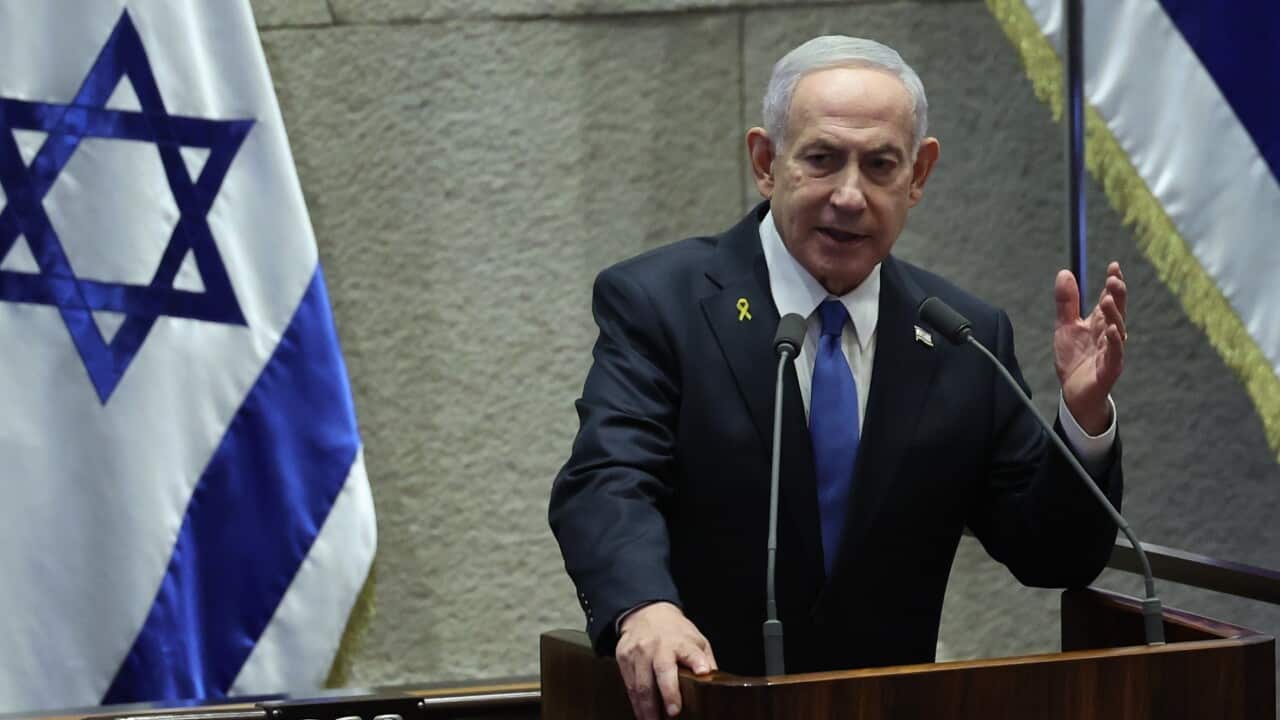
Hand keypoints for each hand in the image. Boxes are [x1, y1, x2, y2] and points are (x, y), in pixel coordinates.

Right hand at [615, 601, 717, 719]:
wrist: (645, 613)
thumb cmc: (675, 632)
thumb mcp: (695, 639)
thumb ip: (704, 661)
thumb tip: (716, 685)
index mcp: (680, 641)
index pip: (690, 650)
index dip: (697, 661)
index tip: (703, 671)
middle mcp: (658, 645)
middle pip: (662, 670)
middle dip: (668, 693)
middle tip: (673, 713)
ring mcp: (638, 651)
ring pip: (641, 683)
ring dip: (647, 707)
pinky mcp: (624, 657)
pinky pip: (629, 685)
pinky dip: (635, 703)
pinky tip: (642, 714)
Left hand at [1054, 262, 1126, 434]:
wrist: (1073, 393)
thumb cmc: (1074, 359)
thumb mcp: (1065, 326)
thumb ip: (1066, 302)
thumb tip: (1065, 272)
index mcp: (1100, 323)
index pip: (1109, 298)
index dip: (1113, 283)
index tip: (1114, 266)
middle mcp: (1109, 335)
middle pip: (1117, 311)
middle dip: (1118, 294)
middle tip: (1114, 278)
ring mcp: (1111, 352)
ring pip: (1118, 330)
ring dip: (1115, 315)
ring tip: (1109, 299)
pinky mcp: (1109, 370)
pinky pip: (1115, 355)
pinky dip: (1114, 342)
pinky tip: (1113, 330)